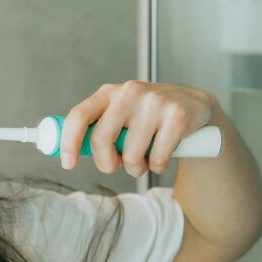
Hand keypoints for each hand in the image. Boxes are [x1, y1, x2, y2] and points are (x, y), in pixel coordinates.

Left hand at [59, 80, 215, 175]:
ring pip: (131, 155)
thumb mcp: (119, 112)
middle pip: (101, 140)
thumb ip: (97, 127)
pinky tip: (162, 156)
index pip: (79, 116)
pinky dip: (157, 167)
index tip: (68, 164)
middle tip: (115, 166)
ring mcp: (154, 103)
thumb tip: (67, 153)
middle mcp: (129, 92)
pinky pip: (157, 159)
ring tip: (144, 158)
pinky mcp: (176, 116)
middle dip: (106, 163)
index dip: (68, 142)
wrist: (193, 104)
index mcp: (108, 92)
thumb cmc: (146, 116)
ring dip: (135, 169)